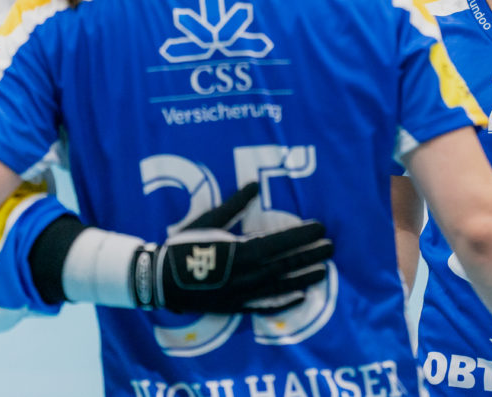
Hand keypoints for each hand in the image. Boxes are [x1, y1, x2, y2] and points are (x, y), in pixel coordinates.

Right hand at [135, 182, 334, 313]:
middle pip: (286, 265)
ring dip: (304, 279)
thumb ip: (235, 204)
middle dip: (311, 256)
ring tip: (325, 272)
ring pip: (280, 287)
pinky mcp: (236, 308)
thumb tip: (254, 183)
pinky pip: (264, 307)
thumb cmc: (182, 246)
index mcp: (241, 251)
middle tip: (332, 248)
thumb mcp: (208, 220)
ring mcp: (242, 294)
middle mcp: (247, 275)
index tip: (321, 228)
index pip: (281, 242)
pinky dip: (283, 304)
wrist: (158, 280)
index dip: (303, 235)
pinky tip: (300, 300)